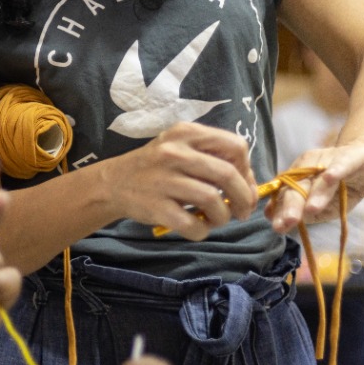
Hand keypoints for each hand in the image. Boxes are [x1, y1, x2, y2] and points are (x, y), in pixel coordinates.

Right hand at [107, 123, 255, 240]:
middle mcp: (175, 152)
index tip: (244, 184)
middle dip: (244, 198)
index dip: (247, 169)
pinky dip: (202, 231)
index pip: (236, 146)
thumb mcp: (180, 146)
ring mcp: (164, 179)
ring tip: (217, 220)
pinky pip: (194, 224)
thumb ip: (212, 157)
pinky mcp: (157, 206)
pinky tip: (198, 228)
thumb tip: (249, 184)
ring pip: (214, 201)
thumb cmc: (156, 166)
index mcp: (186, 133)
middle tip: (242, 211)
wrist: (113, 182)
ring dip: (224, 217)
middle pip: (228, 175)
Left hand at [267, 138, 363, 232]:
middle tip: (289, 221)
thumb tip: (285, 223)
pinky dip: (336, 170)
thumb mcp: (326, 202)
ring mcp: (331, 159)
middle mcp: (311, 165)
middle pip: (299, 186)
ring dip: (315, 193)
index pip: (287, 194)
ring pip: (320, 177)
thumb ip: (308, 212)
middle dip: (293, 205)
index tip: (277, 226)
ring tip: (311, 209)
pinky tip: (330, 178)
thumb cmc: (344, 184)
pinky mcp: (353, 156)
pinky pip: (343, 163)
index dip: (281, 210)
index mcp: (300, 175)